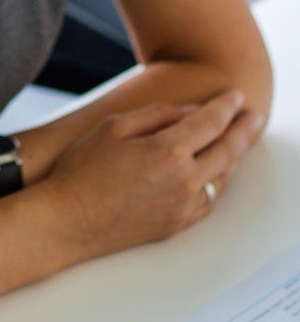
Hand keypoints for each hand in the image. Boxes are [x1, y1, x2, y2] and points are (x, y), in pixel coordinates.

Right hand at [46, 89, 264, 261]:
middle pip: (227, 151)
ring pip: (223, 179)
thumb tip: (189, 113)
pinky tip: (217, 173)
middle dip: (243, 130)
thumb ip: (156, 115)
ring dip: (234, 157)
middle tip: (253, 116)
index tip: (235, 96)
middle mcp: (183, 181)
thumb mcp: (114, 127)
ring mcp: (183, 207)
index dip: (225, 107)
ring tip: (239, 141)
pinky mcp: (177, 225)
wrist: (68, 221)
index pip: (210, 123)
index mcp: (167, 151)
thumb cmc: (83, 169)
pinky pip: (209, 201)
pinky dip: (219, 182)